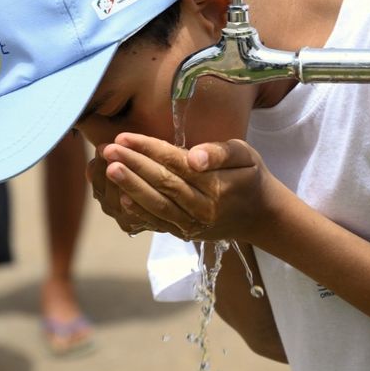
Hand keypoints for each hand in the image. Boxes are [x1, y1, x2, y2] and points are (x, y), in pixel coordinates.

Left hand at [99, 133, 285, 242]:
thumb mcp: (245, 155)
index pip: (176, 163)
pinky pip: (159, 224)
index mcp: (218, 184)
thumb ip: (220, 152)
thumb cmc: (250, 176)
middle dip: (133, 165)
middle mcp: (204, 208)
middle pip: (163, 183)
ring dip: (130, 187)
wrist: (261, 215)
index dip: (149, 149)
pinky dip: (139, 213)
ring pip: (157, 205)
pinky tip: (120, 199)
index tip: (124, 137)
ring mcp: (194, 224)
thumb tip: (194, 157)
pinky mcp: (186, 233)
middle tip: (108, 149)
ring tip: (108, 169)